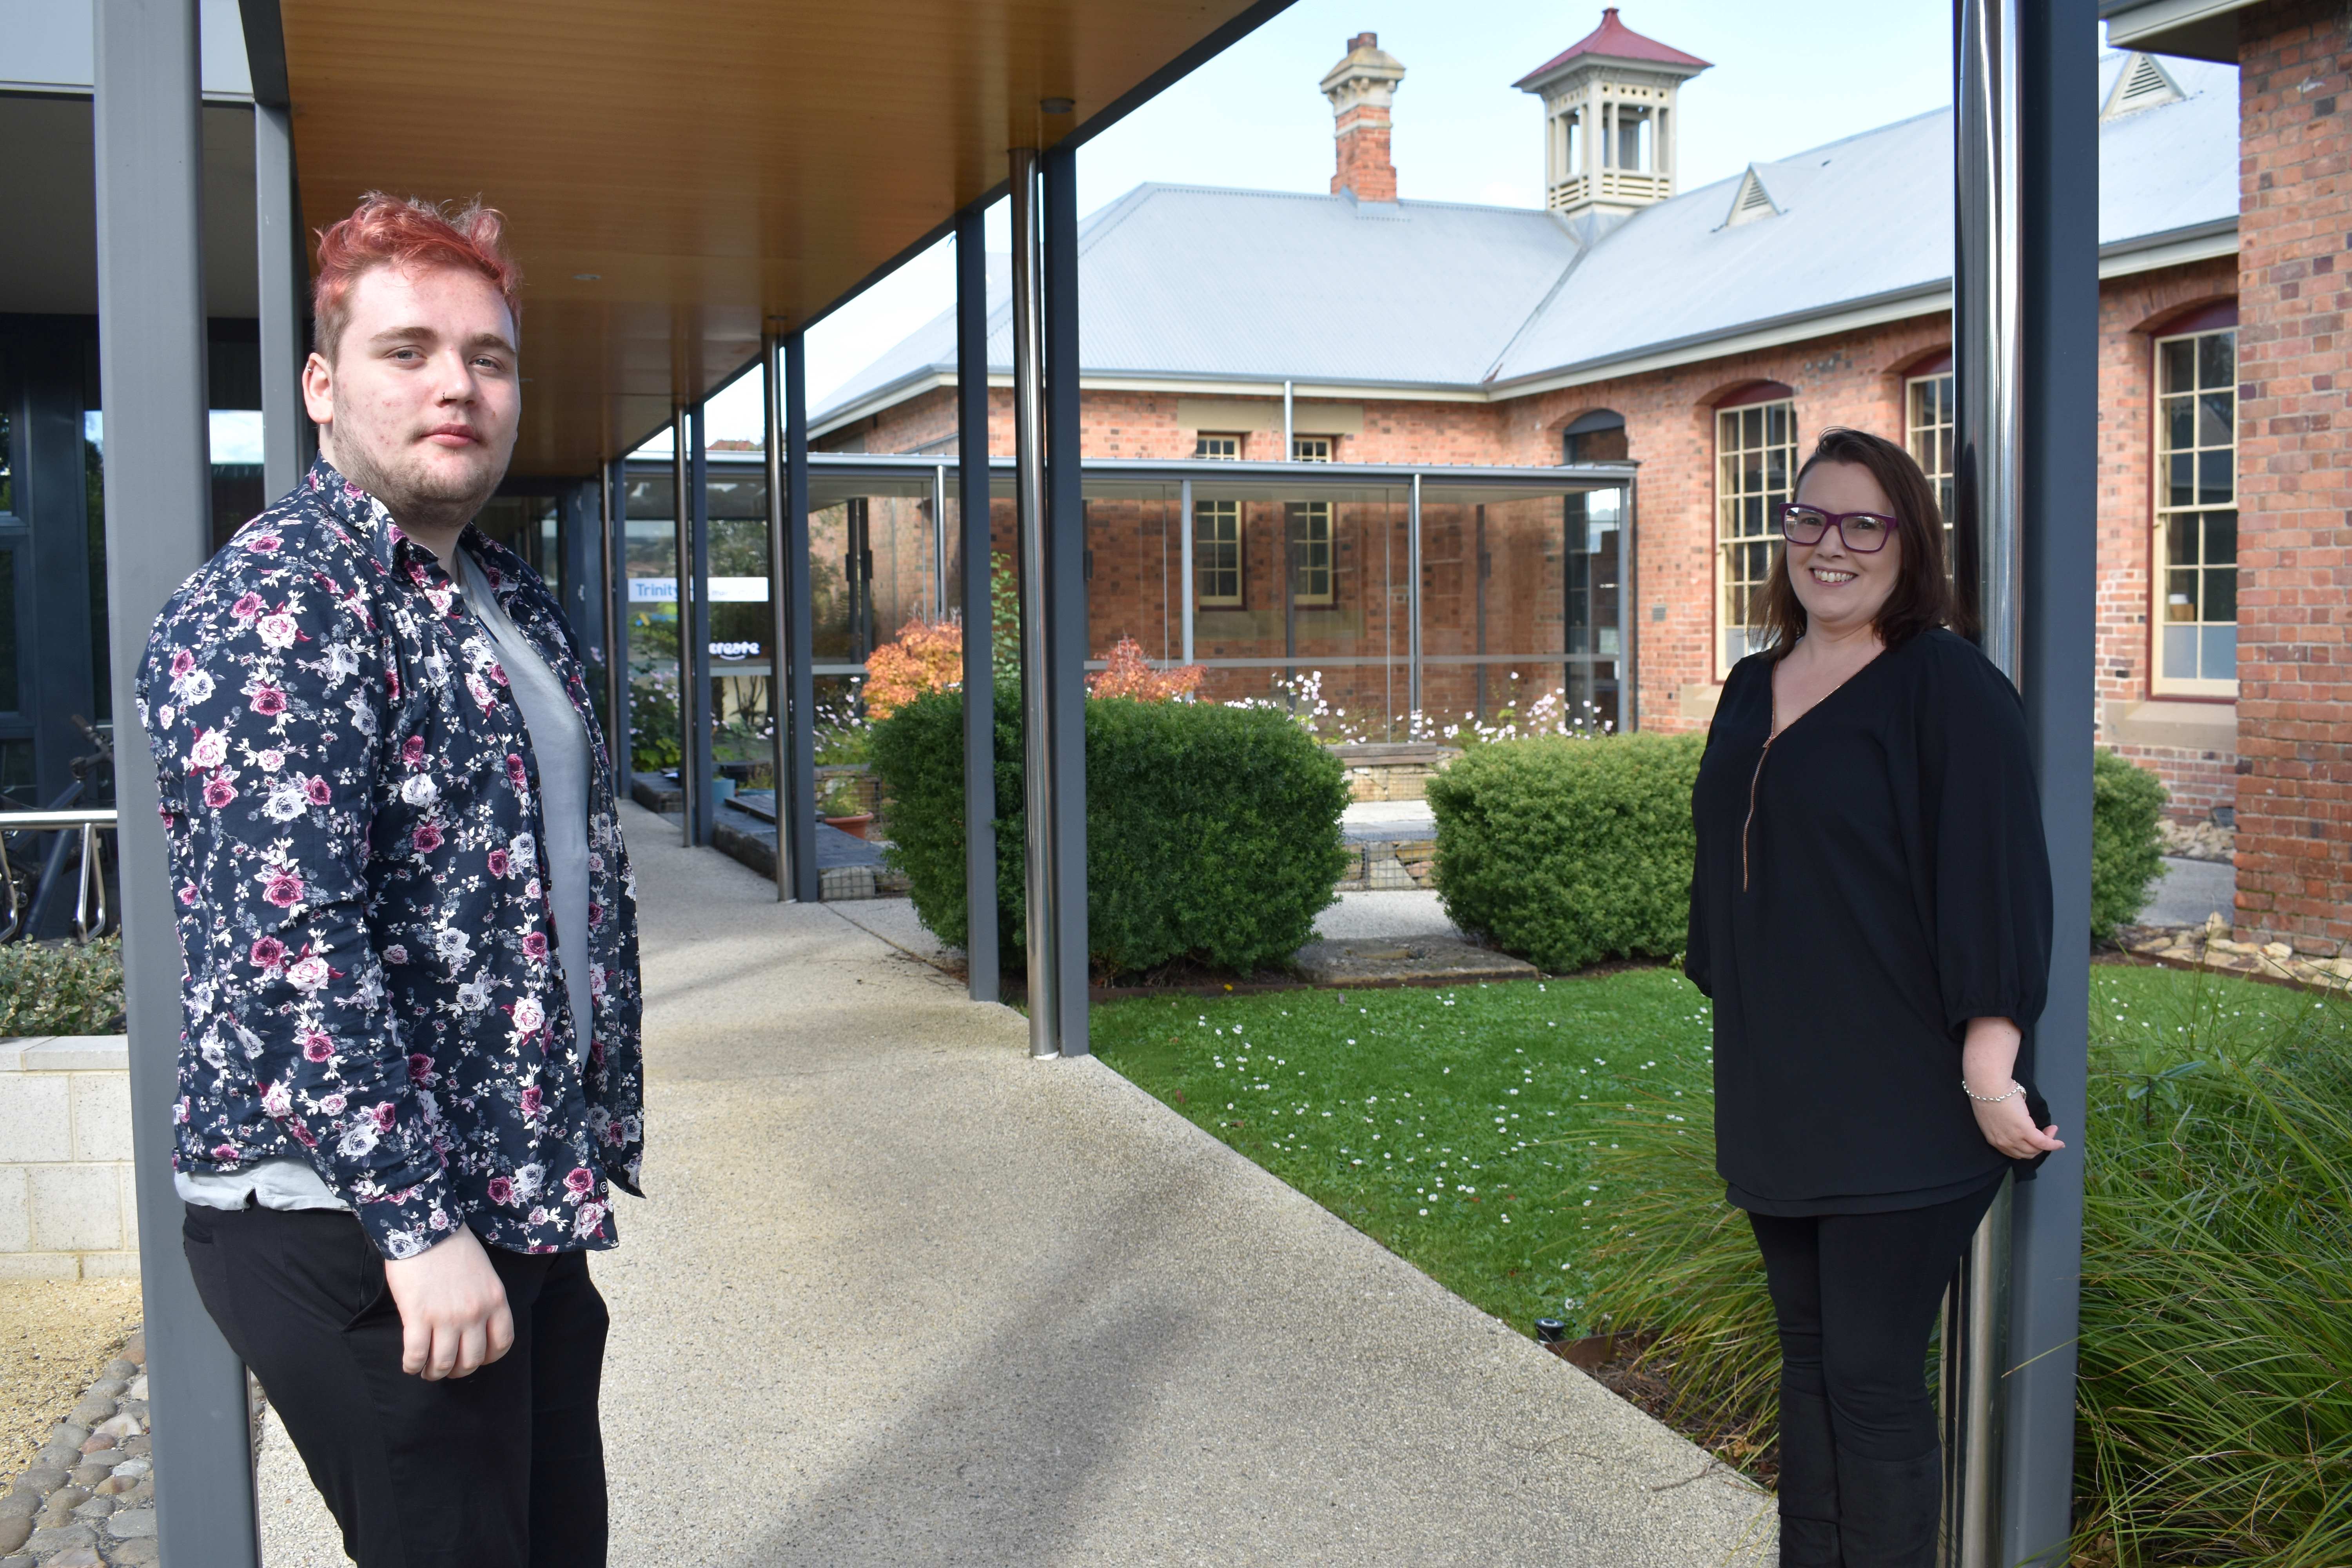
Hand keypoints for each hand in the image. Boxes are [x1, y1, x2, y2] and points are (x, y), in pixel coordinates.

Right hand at [382, 1224, 512, 1379]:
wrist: (427, 1228)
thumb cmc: (454, 1248)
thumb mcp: (484, 1274)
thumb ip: (484, 1301)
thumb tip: (474, 1329)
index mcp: (495, 1300)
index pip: (502, 1344)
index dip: (488, 1358)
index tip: (475, 1358)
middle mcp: (475, 1313)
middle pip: (472, 1360)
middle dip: (458, 1371)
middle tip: (446, 1368)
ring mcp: (447, 1317)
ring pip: (444, 1363)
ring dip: (434, 1373)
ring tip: (426, 1370)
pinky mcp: (419, 1316)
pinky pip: (417, 1355)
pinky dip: (412, 1366)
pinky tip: (410, 1364)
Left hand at [1968, 1088, 2063, 1158]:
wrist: (1988, 1086)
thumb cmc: (1989, 1095)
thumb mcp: (1995, 1117)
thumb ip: (2006, 1125)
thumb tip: (2018, 1123)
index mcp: (1995, 1140)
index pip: (2015, 1152)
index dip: (2028, 1147)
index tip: (2035, 1139)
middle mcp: (2004, 1143)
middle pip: (2027, 1153)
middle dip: (2039, 1146)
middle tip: (2046, 1133)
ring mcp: (2014, 1138)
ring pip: (2036, 1149)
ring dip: (2047, 1142)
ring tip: (2051, 1130)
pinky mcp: (2024, 1130)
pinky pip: (2043, 1142)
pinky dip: (2053, 1144)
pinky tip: (2060, 1143)